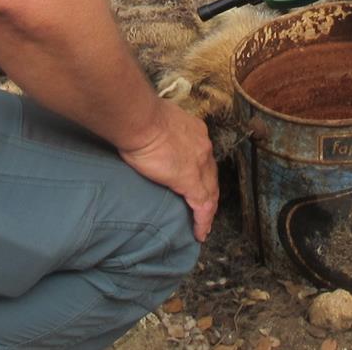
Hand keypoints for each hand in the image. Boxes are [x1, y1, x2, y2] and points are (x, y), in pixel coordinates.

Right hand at [118, 101, 218, 241]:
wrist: (141, 120)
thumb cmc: (140, 117)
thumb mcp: (158, 122)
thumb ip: (161, 132)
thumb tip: (151, 137)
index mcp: (195, 132)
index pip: (203, 157)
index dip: (203, 173)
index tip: (200, 183)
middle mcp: (203, 147)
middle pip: (211, 176)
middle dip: (211, 193)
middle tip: (207, 209)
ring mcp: (200, 164)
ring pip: (211, 193)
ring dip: (209, 210)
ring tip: (205, 226)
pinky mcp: (190, 181)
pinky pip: (202, 206)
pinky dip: (202, 222)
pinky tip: (200, 233)